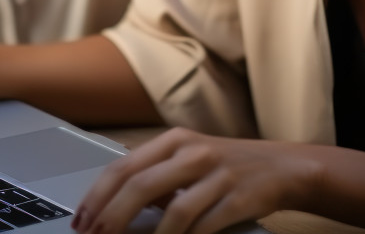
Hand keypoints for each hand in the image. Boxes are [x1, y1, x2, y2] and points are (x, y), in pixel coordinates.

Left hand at [72, 128, 318, 233]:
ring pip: (172, 210)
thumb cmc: (228, 166)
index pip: (123, 166)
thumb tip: (112, 205)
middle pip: (140, 185)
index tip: (81, 220)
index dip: (97, 195)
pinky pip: (203, 225)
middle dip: (110, 217)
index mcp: (174, 140)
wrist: (283, 167)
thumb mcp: (188, 159)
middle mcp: (192, 151)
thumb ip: (155, 175)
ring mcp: (216, 174)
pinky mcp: (237, 198)